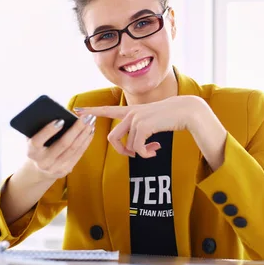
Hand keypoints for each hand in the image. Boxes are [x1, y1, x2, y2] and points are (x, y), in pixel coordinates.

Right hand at [26, 114, 96, 179]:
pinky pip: (78, 154)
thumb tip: (57, 112)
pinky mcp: (65, 170)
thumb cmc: (37, 145)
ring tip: (91, 121)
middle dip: (76, 129)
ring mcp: (55, 168)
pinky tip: (91, 131)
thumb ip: (39, 127)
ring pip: (73, 149)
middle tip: (86, 116)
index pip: (37, 141)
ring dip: (84, 134)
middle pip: (63, 144)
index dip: (49, 130)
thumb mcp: (33, 137)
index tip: (61, 119)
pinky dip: (86, 141)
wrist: (38, 168)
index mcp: (31, 152)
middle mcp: (43, 162)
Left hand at [75, 96, 200, 158]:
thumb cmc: (172, 117)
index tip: (77, 110)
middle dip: (121, 151)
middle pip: (112, 138)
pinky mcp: (142, 126)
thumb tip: (134, 149)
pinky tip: (156, 149)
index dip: (92, 111)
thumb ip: (141, 131)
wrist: (186, 111)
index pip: (108, 110)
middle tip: (134, 155)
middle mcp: (131, 113)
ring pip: (127, 146)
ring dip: (140, 154)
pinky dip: (146, 154)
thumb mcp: (153, 122)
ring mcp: (136, 118)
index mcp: (132, 111)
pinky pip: (137, 149)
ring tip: (153, 150)